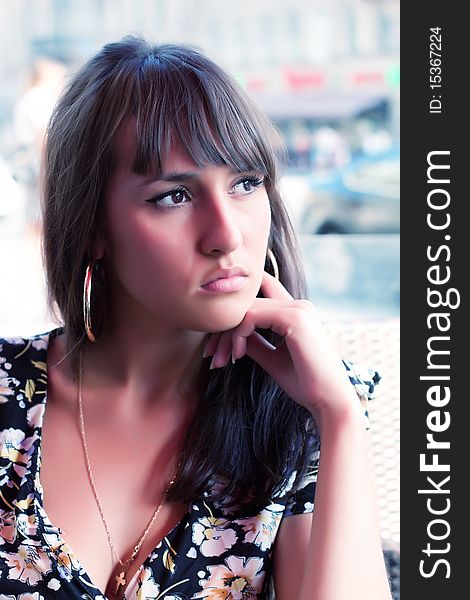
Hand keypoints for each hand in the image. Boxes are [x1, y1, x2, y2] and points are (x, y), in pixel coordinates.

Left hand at [203, 271, 360, 423]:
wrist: (329, 402)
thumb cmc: (305, 385)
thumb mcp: (272, 359)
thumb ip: (254, 342)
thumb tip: (231, 335)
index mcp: (297, 313)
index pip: (260, 293)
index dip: (236, 310)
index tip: (218, 342)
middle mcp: (299, 305)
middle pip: (247, 305)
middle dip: (223, 331)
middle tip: (212, 357)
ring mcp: (298, 309)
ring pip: (246, 310)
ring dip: (226, 336)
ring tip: (219, 360)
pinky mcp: (294, 318)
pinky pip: (251, 317)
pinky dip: (237, 336)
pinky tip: (236, 356)